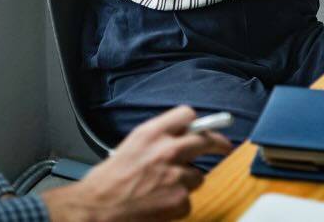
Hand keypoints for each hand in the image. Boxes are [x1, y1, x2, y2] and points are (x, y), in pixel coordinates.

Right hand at [41, 106, 230, 221]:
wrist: (99, 207)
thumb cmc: (108, 180)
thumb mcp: (130, 146)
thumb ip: (155, 139)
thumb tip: (176, 137)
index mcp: (151, 133)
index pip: (187, 115)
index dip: (197, 122)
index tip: (205, 127)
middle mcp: (167, 150)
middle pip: (206, 140)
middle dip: (219, 143)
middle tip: (224, 146)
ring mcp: (176, 176)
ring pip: (197, 176)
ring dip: (186, 181)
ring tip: (164, 188)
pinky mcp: (180, 200)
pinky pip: (188, 199)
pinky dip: (178, 203)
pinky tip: (160, 203)